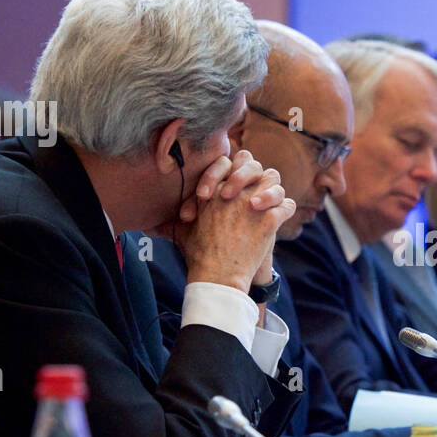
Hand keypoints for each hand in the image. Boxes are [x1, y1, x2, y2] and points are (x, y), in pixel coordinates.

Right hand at [180, 154, 294, 292]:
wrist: (217, 275)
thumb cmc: (199, 255)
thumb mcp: (183, 233)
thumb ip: (173, 222)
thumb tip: (150, 228)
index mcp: (214, 190)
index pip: (230, 160)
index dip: (234, 169)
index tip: (231, 187)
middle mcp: (234, 192)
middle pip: (255, 165)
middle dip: (256, 174)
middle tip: (252, 193)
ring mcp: (252, 203)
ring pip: (274, 180)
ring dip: (273, 191)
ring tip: (267, 206)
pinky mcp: (268, 219)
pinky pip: (286, 205)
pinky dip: (285, 211)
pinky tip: (278, 219)